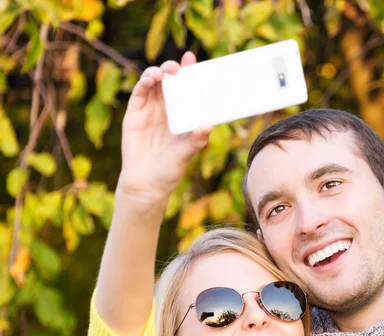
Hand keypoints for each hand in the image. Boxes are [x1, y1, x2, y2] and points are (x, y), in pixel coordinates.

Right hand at [117, 51, 210, 207]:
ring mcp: (150, 110)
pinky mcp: (134, 113)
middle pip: (171, 82)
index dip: (191, 74)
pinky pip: (140, 91)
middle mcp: (167, 110)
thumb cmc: (170, 170)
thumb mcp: (186, 153)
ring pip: (155, 82)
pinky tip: (153, 78)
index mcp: (182, 116)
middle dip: (178, 69)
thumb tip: (207, 126)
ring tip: (168, 72)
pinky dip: (145, 81)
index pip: (188, 90)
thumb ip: (197, 140)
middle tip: (184, 64)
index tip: (195, 62)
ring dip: (161, 72)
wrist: (147, 184)